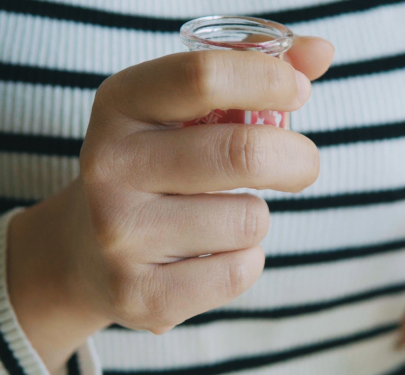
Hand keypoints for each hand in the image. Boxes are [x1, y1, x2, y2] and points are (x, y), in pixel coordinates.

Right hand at [7, 38, 335, 371]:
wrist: (81, 253)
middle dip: (296, 159)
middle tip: (302, 164)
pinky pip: (239, 271)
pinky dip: (245, 262)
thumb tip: (323, 50)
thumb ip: (253, 73)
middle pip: (242, 153)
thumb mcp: (182, 111)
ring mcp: (119, 233)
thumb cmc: (158, 165)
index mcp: (120, 104)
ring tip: (224, 216)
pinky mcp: (138, 294)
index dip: (268, 79)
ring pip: (249, 220)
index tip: (298, 91)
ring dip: (257, 217)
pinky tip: (211, 255)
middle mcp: (109, 165)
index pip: (204, 76)